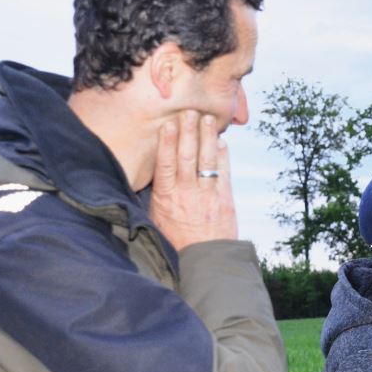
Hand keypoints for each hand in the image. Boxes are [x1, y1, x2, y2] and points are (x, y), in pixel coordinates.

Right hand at [150, 111, 237, 250]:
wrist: (204, 261)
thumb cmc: (176, 241)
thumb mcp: (156, 218)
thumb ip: (154, 196)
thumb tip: (147, 176)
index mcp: (166, 197)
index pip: (166, 164)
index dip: (167, 142)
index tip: (168, 124)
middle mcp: (187, 192)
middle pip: (187, 156)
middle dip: (188, 131)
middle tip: (189, 111)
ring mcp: (208, 195)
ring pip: (207, 160)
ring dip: (207, 137)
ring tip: (207, 119)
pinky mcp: (225, 199)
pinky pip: (223, 172)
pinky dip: (222, 156)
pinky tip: (221, 142)